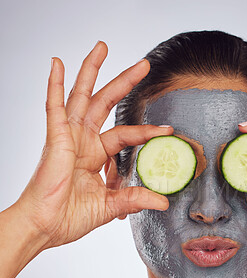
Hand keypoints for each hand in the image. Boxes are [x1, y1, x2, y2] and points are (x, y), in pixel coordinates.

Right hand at [15, 42, 170, 249]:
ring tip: (103, 48)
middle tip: (143, 65)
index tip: (168, 130)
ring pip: (82, 97)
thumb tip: (162, 201)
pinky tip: (58, 64)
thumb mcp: (110, 206)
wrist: (45, 227)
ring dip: (91, 71)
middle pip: (105, 103)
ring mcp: (68, 137)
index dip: (146, 131)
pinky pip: (54, 107)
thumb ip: (134, 199)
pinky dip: (55, 86)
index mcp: (96, 156)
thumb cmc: (69, 217)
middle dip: (124, 82)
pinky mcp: (54, 139)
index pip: (126, 135)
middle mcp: (83, 141)